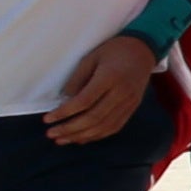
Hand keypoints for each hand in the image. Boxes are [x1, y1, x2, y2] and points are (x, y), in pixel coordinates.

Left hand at [43, 31, 153, 145]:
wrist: (143, 51)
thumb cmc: (114, 51)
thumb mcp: (91, 57)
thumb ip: (77, 78)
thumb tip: (65, 100)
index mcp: (110, 78)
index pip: (84, 101)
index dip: (64, 113)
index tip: (48, 119)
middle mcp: (121, 93)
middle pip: (94, 118)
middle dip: (70, 129)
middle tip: (51, 134)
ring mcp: (129, 103)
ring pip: (104, 126)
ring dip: (81, 136)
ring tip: (62, 140)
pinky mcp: (132, 108)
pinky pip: (114, 127)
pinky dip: (96, 135)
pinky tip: (82, 138)